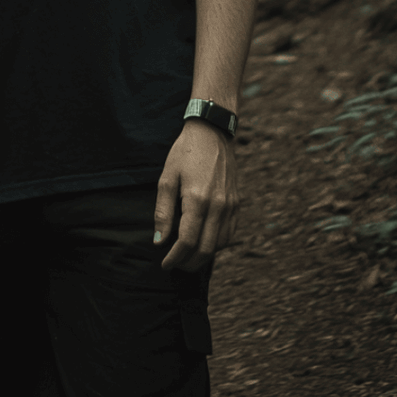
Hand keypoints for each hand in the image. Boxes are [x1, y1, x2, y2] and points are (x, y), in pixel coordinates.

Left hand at [154, 120, 239, 271]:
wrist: (212, 132)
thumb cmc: (185, 153)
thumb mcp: (167, 177)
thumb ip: (163, 212)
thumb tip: (160, 241)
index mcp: (197, 199)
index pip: (187, 242)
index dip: (175, 258)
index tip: (165, 264)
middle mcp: (218, 206)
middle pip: (205, 250)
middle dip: (188, 263)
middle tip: (175, 264)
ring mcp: (230, 206)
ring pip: (219, 245)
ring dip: (203, 256)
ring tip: (187, 256)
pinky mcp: (236, 204)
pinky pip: (229, 234)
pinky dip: (217, 245)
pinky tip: (204, 242)